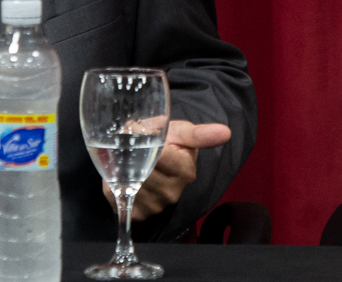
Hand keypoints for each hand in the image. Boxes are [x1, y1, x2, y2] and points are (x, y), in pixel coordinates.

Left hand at [102, 120, 231, 220]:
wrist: (158, 162)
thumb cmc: (171, 143)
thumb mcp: (182, 132)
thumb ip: (199, 133)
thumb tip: (225, 132)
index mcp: (185, 172)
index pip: (158, 154)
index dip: (142, 136)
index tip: (137, 128)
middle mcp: (171, 193)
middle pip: (140, 168)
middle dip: (131, 151)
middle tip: (131, 141)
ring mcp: (154, 207)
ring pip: (127, 180)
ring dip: (121, 165)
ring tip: (129, 157)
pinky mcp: (137, 214)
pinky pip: (117, 194)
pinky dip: (116, 181)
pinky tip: (124, 174)